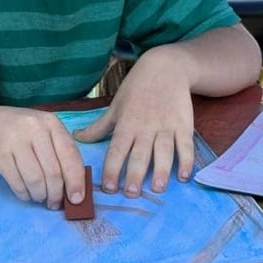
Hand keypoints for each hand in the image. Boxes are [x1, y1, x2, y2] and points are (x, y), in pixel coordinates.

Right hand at [0, 105, 86, 209]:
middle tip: (55, 204)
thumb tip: (74, 187)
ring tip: (39, 197)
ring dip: (40, 195)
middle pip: (53, 172)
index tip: (77, 199)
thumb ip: (58, 151)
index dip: (76, 181)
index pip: (70, 155)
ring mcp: (16, 141)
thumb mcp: (41, 130)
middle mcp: (35, 129)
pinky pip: (17, 183)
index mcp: (51, 122)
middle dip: (57, 194)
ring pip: (36, 180)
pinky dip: (24, 194)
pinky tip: (26, 193)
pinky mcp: (0, 155)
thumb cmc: (16, 130)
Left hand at [73, 46, 195, 196]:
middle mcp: (145, 127)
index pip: (116, 150)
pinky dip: (186, 160)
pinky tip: (184, 176)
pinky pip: (186, 145)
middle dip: (135, 174)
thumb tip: (76, 137)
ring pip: (164, 152)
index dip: (112, 169)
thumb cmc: (137, 89)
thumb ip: (98, 126)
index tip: (109, 187)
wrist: (166, 68)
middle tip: (132, 193)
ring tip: (158, 188)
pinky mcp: (183, 125)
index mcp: (126, 124)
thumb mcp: (115, 106)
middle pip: (140, 154)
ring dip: (162, 170)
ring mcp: (166, 126)